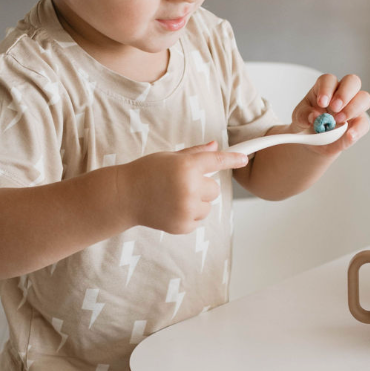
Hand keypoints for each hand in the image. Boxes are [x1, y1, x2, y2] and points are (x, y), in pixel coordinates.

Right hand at [120, 142, 247, 232]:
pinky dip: (188, 216)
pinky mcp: (182, 225)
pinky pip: (198, 220)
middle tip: (183, 184)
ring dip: (197, 203)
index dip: (233, 159)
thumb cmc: (146, 173)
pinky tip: (171, 208)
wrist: (125, 196)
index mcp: (186, 166)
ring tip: (175, 197)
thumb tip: (214, 145)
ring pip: (207, 206)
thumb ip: (195, 153)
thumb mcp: (169, 157)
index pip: (217, 161)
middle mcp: (189, 187)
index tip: (244, 158)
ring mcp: (186, 208)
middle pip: (214, 189)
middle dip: (203, 187)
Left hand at [290, 73, 369, 157]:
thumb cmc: (307, 121)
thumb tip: (314, 116)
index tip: (321, 102)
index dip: (327, 89)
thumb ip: (304, 115)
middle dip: (344, 94)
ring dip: (353, 108)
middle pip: (352, 81)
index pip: (329, 80)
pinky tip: (348, 135)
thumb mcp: (299, 118)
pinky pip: (364, 123)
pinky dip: (357, 129)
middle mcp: (342, 93)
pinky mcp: (359, 123)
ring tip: (339, 120)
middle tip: (335, 108)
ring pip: (364, 99)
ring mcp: (354, 107)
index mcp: (326, 87)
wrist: (313, 140)